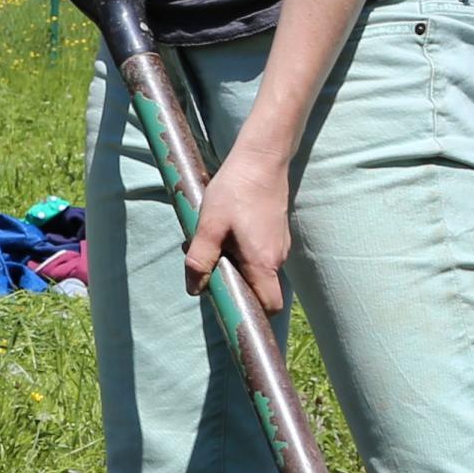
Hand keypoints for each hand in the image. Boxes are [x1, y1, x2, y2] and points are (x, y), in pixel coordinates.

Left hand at [186, 137, 293, 319]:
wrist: (261, 159)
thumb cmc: (235, 190)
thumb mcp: (209, 225)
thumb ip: (201, 258)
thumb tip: (194, 289)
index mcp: (263, 262)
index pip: (268, 305)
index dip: (251, 312)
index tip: (227, 305)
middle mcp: (277, 258)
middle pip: (260, 289)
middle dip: (234, 285)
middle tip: (209, 268)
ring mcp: (279, 245)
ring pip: (257, 270)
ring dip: (234, 265)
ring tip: (213, 243)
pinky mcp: (275, 233)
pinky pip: (259, 255)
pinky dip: (241, 252)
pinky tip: (224, 231)